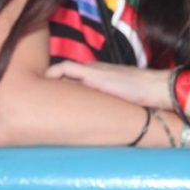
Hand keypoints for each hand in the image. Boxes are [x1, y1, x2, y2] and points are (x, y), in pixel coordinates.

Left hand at [45, 61, 169, 108]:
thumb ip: (106, 104)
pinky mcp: (92, 73)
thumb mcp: (119, 99)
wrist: (155, 88)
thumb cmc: (142, 96)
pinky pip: (65, 69)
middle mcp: (92, 69)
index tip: (47, 97)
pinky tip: (44, 84)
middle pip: (63, 72)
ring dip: (48, 79)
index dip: (58, 84)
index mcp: (98, 75)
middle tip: (35, 97)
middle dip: (48, 83)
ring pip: (61, 69)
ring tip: (34, 92)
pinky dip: (53, 73)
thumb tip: (99, 121)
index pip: (71, 76)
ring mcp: (91, 70)